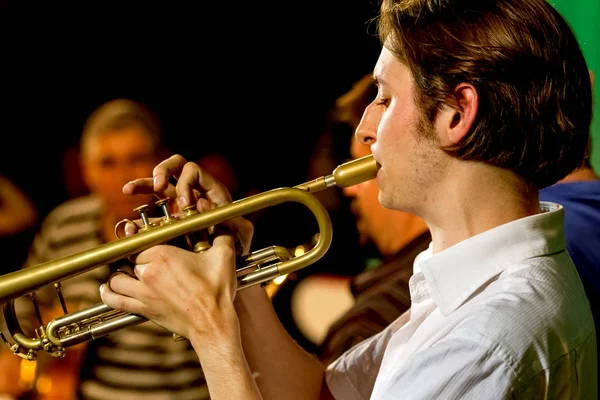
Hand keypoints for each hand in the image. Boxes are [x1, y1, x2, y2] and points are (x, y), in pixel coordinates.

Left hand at [104, 154, 251, 343]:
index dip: (149, 242)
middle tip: (152, 259)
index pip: (143, 242)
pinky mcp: (143, 309)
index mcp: (163, 255)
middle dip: (138, 258)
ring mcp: (143, 292)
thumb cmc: (217, 290)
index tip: (157, 244)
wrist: (212, 322)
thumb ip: (222, 233)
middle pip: (131, 259)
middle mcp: (148, 272)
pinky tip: (107, 288)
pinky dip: (108, 293)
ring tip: (127, 272)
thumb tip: (223, 221)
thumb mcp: (224, 256)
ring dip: (120, 274)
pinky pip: (115, 299)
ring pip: (118, 278)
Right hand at [122, 154, 252, 254]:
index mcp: (210, 189)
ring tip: (129, 190)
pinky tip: (128, 226)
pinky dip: (137, 217)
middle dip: (163, 171)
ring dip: (142, 184)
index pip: (193, 171)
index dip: (185, 183)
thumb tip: (202, 204)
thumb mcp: (242, 233)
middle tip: (158, 186)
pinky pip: (149, 213)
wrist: (226, 257)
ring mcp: (178, 203)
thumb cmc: (236, 242)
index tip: (186, 204)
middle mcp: (193, 191)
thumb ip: (234, 220)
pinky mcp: (168, 219)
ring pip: (157, 184)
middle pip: (174, 165)